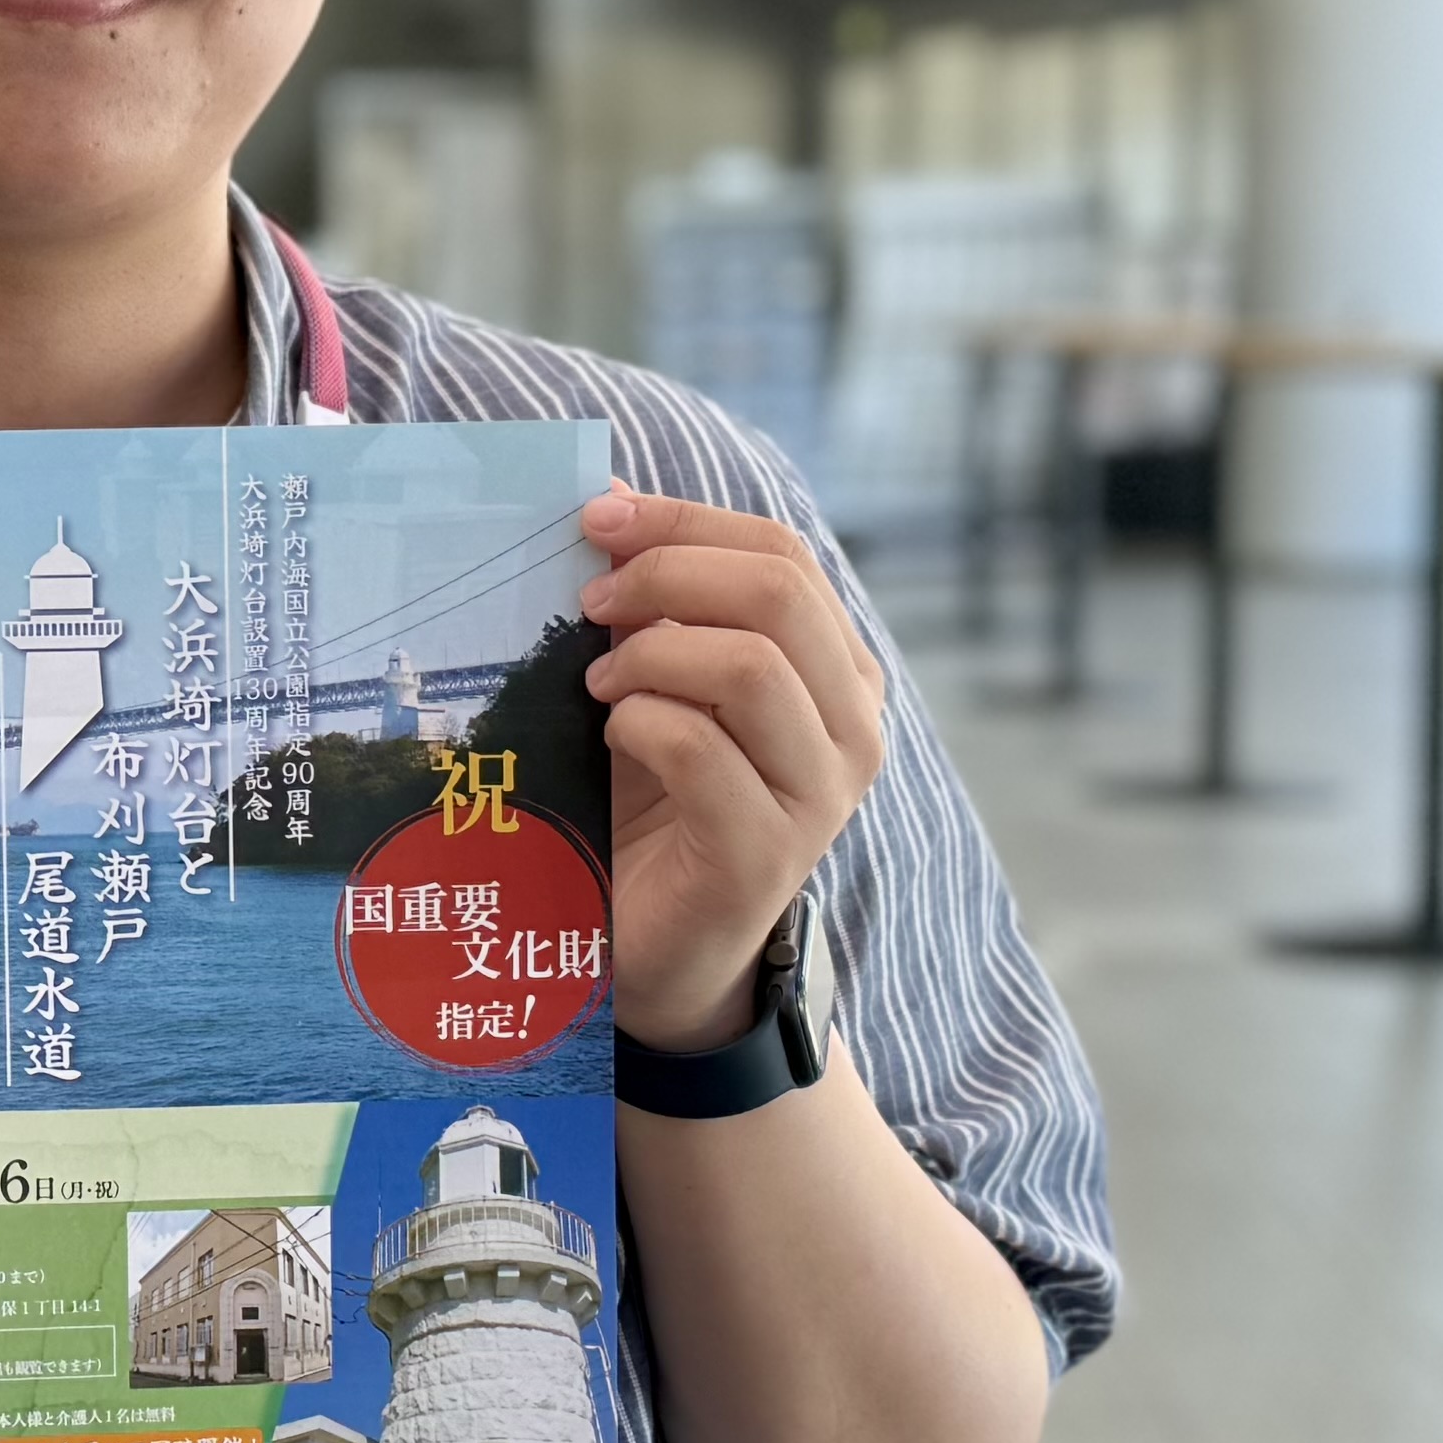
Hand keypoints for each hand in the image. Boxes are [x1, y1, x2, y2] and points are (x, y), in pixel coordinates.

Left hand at [578, 488, 883, 1055]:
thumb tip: (612, 494)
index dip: (686, 522)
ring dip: (649, 658)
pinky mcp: (767, 855)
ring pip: (749, 667)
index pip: (783, 555)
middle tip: (590, 604)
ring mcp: (819, 796)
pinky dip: (639, 724)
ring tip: (599, 685)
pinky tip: (613, 739)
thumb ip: (648, 601)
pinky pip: (701, 749)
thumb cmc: (652, 805)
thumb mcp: (653, 684)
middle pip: (779, 594)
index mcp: (838, 672)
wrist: (655, 948)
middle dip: (667, 576)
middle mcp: (852, 728)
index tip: (597, 520)